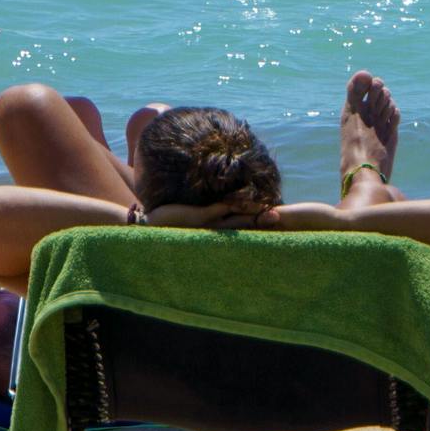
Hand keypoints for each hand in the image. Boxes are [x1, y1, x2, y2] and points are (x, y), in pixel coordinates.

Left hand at [142, 198, 269, 231]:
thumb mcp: (192, 218)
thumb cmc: (168, 221)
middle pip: (245, 224)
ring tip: (269, 211)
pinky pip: (220, 209)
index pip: (242, 226)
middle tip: (281, 218)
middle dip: (263, 221)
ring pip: (236, 219)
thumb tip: (219, 204)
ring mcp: (210, 224)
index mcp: (215, 230)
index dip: (259, 223)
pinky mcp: (200, 217)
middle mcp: (216, 229)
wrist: (148, 225)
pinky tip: (244, 200)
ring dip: (252, 214)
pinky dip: (233, 205)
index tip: (276, 219)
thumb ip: (208, 212)